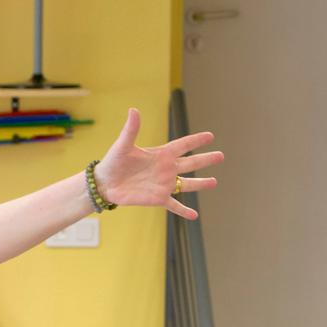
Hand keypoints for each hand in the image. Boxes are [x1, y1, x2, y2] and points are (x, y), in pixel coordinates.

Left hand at [93, 107, 222, 221]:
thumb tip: (134, 110)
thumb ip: (131, 129)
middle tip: (221, 156)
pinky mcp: (158, 199)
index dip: (196, 140)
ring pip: (187, 184)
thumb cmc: (113, 162)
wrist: (105, 184)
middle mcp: (165, 169)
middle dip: (206, 160)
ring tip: (214, 182)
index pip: (183, 145)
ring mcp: (163, 184)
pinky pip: (174, 205)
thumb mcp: (123, 145)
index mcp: (160, 154)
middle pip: (190, 163)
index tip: (210, 136)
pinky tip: (194, 216)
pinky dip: (184, 211)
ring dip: (200, 184)